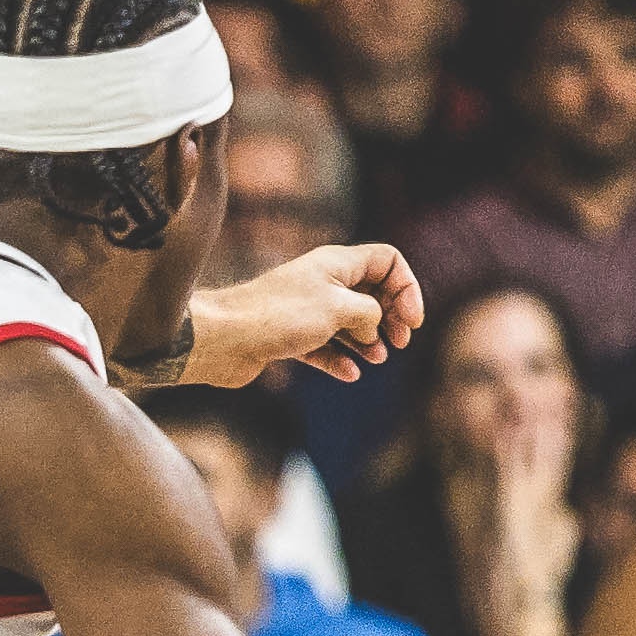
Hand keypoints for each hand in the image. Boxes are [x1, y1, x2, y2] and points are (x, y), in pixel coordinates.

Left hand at [181, 242, 423, 386]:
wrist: (223, 339)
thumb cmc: (279, 316)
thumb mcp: (340, 308)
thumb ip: (371, 312)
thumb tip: (373, 328)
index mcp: (336, 264)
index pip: (387, 261)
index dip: (406, 287)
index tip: (412, 321)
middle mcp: (322, 282)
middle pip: (371, 292)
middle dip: (391, 315)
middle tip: (399, 341)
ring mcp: (306, 309)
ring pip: (348, 321)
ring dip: (367, 340)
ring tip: (376, 358)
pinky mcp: (289, 337)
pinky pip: (324, 346)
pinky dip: (339, 358)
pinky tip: (350, 374)